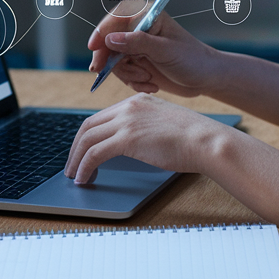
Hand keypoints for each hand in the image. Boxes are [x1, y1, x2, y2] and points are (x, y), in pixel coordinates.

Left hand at [64, 93, 234, 183]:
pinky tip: (84, 178)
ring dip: (76, 159)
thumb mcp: (165, 124)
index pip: (102, 117)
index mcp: (138, 101)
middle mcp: (129, 107)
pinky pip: (95, 153)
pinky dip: (84, 167)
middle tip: (72, 164)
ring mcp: (127, 121)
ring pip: (87, 139)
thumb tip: (135, 145)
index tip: (83, 150)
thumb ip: (146, 128)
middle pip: (88, 125)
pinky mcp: (127, 138)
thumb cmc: (194, 138)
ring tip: (74, 175)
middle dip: (76, 147)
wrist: (206, 140)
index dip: (88, 135)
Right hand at [87, 11, 219, 97]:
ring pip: (114, 60)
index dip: (102, 31)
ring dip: (127, 74)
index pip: (116, 18)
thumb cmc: (192, 59)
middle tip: (101, 72)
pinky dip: (134, 82)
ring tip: (147, 79)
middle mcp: (140, 30)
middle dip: (110, 59)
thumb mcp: (165, 51)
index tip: (94, 46)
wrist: (206, 79)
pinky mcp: (139, 64)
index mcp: (148, 16)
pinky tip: (150, 86)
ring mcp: (138, 48)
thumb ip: (138, 43)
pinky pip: (123, 74)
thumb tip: (110, 39)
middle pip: (109, 41)